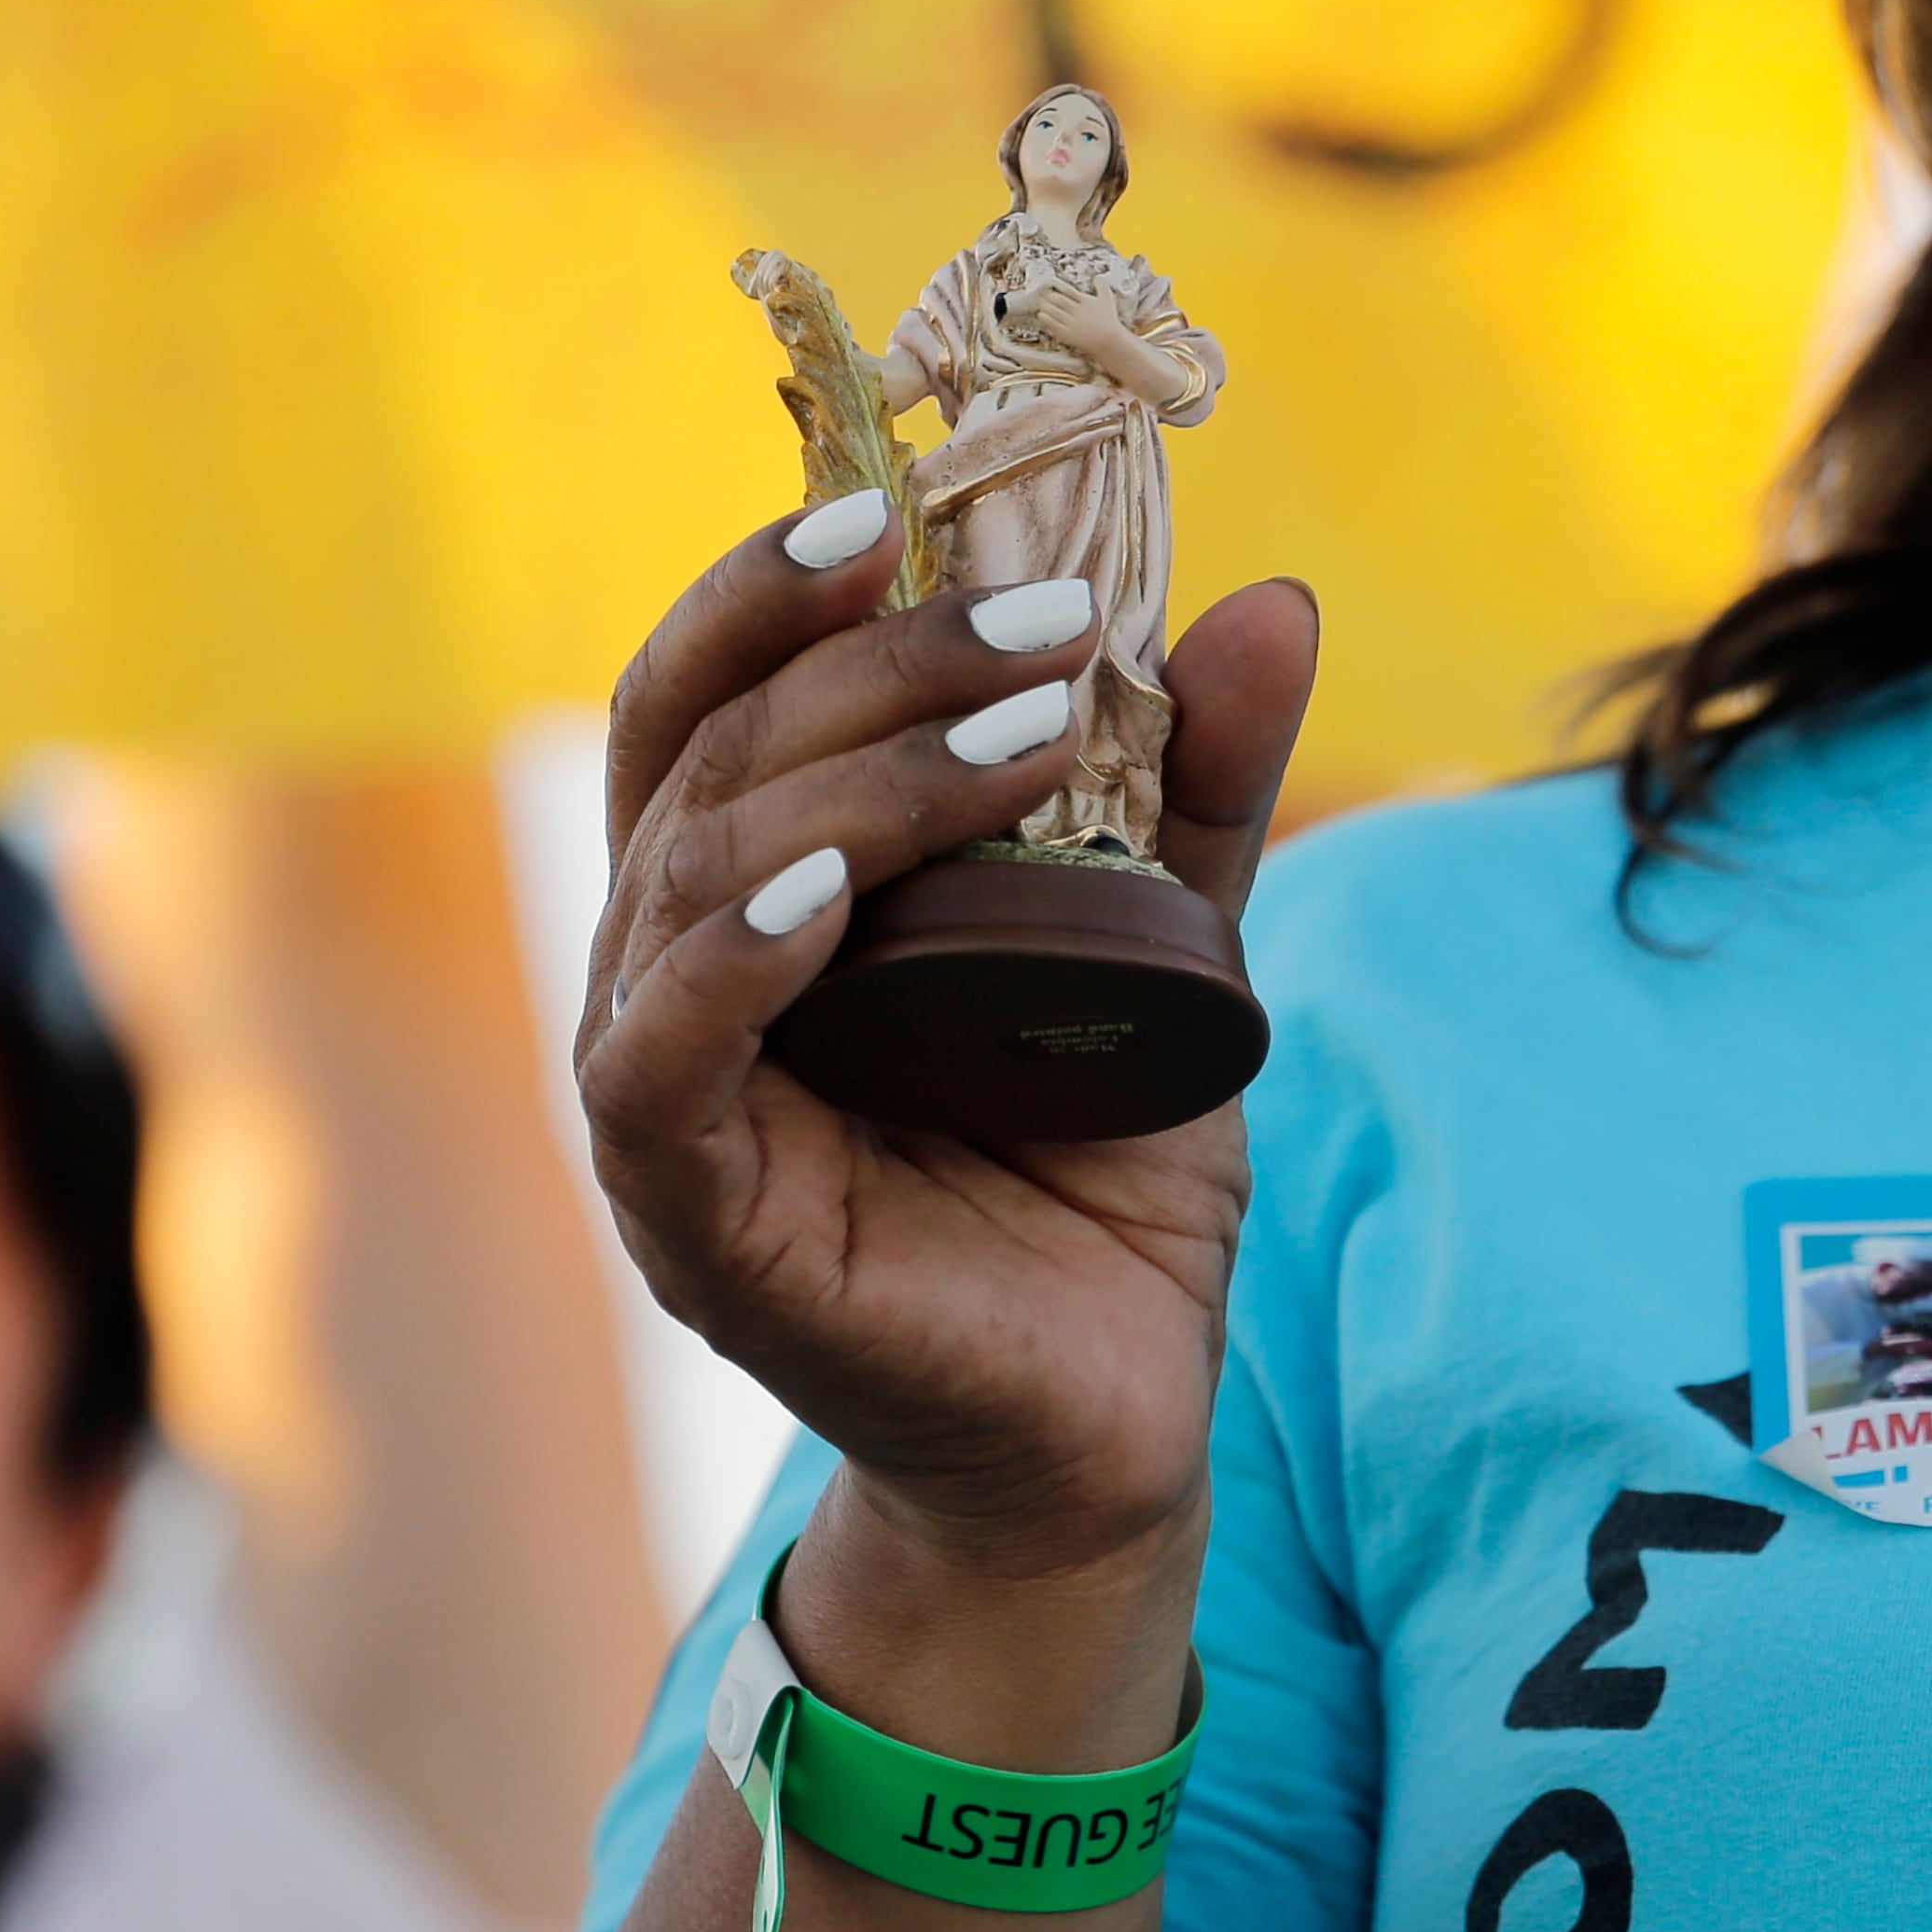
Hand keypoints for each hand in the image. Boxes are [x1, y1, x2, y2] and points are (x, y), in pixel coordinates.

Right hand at [578, 499, 1317, 1587]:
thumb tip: (1270, 605)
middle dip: (878, 658)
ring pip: (697, 873)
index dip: (778, 584)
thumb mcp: (1170, 960)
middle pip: (716, 750)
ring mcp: (665, 1093)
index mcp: (758, 887)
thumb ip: (1196, 795)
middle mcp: (676, 968)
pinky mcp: (692, 1215)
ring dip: (860, 780)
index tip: (904, 504)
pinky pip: (661, 1061)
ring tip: (1026, 736)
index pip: (719, 692)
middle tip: (1049, 620)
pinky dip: (730, 959)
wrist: (1103, 1427)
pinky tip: (827, 892)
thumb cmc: (1100, 1182)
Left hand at [1032, 273, 1133, 368]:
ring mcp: (1073, 324)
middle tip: (1041, 293)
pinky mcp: (1069, 335)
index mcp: (1086, 302)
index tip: (1050, 284)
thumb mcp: (1108, 300)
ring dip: (1045, 306)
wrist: (1110, 342)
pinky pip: (1054, 325)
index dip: (1058, 287)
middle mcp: (1078, 312)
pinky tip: (1041, 315)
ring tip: (1040, 303)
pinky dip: (1046, 319)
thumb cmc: (1109, 320)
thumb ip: (1102, 286)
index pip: (1068, 291)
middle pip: (1059, 300)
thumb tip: (1098, 276)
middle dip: (1048, 296)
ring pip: (1054, 312)